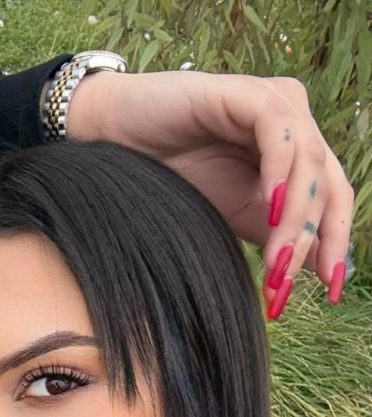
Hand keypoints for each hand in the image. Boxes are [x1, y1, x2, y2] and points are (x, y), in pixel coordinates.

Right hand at [65, 69, 353, 318]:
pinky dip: (280, 170)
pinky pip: (278, 130)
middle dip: (314, 238)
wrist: (115, 150)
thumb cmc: (172, 182)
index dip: (335, 241)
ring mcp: (273, 104)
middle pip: (328, 182)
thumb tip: (319, 269)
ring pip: (308, 162)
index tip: (331, 290)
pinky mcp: (247, 92)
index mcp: (296, 153)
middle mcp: (294, 123)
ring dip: (295, 218)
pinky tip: (269, 206)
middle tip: (285, 284)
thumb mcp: (235, 218)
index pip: (333, 197)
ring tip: (275, 262)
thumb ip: (278, 237)